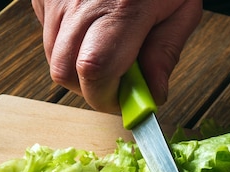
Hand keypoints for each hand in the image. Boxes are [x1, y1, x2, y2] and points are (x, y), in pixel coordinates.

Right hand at [31, 0, 201, 111]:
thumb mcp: (181, 8)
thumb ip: (165, 54)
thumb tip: (152, 97)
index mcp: (122, 9)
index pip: (95, 71)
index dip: (105, 98)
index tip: (123, 103)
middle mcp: (82, 3)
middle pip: (65, 72)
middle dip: (89, 90)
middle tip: (116, 84)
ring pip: (53, 58)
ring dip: (78, 70)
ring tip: (106, 53)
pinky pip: (47, 35)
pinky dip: (68, 46)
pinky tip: (90, 32)